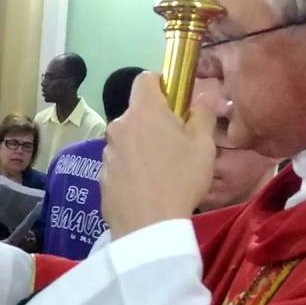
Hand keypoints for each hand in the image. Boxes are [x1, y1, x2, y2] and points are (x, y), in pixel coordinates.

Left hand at [100, 72, 216, 238]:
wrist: (148, 225)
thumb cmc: (181, 178)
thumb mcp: (203, 144)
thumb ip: (202, 113)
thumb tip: (200, 99)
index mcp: (143, 111)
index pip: (145, 79)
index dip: (162, 84)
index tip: (176, 102)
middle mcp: (118, 126)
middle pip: (137, 112)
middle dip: (154, 120)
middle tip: (176, 142)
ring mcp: (107, 152)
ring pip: (128, 138)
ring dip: (142, 144)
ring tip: (162, 169)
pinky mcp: (102, 176)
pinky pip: (121, 162)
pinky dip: (132, 167)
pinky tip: (147, 186)